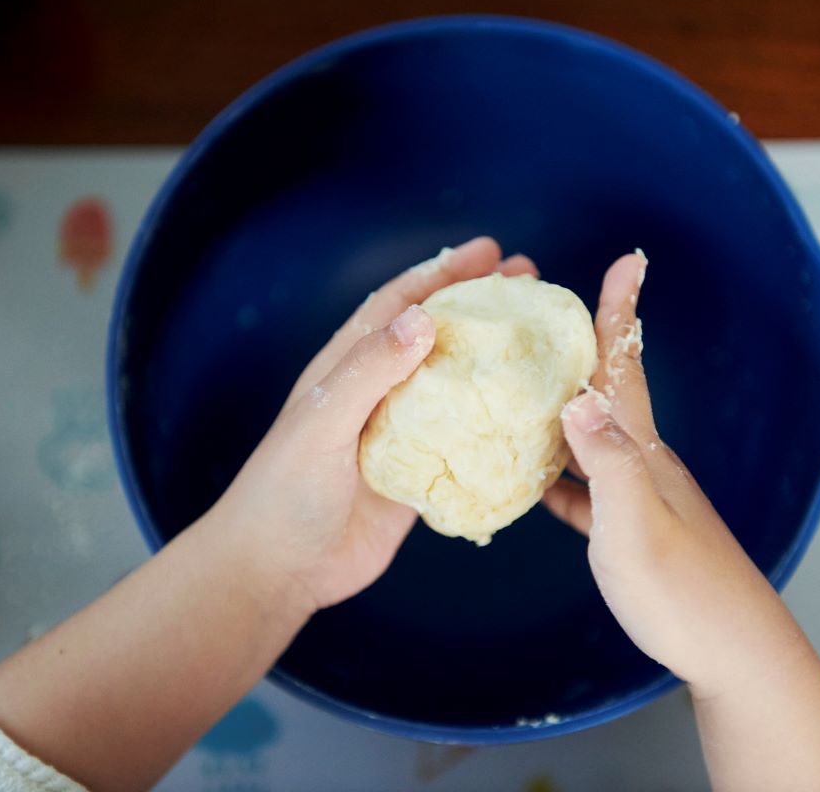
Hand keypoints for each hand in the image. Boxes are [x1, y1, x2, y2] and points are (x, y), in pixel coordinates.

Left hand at [209, 237, 537, 609]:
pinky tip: (529, 414)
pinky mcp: (416, 473)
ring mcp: (399, 433)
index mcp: (346, 367)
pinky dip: (493, 423)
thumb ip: (369, 370)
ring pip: (453, 384)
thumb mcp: (323, 420)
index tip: (489, 252)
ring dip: (491, 360)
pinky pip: (462, 439)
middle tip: (530, 283)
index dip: (442, 274)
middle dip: (479, 305)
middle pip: (435, 336)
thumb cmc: (286, 488)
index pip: (398, 305)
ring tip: (540, 339)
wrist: (279, 567)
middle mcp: (376, 392)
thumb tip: (423, 319)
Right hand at [543, 252, 794, 690]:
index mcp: (640, 451)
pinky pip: (577, 483)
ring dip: (554, 405)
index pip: (624, 367)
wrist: (729, 650)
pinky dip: (550, 470)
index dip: (621, 313)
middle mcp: (636, 460)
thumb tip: (576, 402)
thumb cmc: (682, 591)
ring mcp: (630, 492)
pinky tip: (525, 474)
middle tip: (537, 315)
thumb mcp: (636, 526)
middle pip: (600, 390)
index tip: (628, 260)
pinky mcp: (621, 526)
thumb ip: (609, 466)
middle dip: (576, 346)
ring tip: (514, 385)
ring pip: (584, 434)